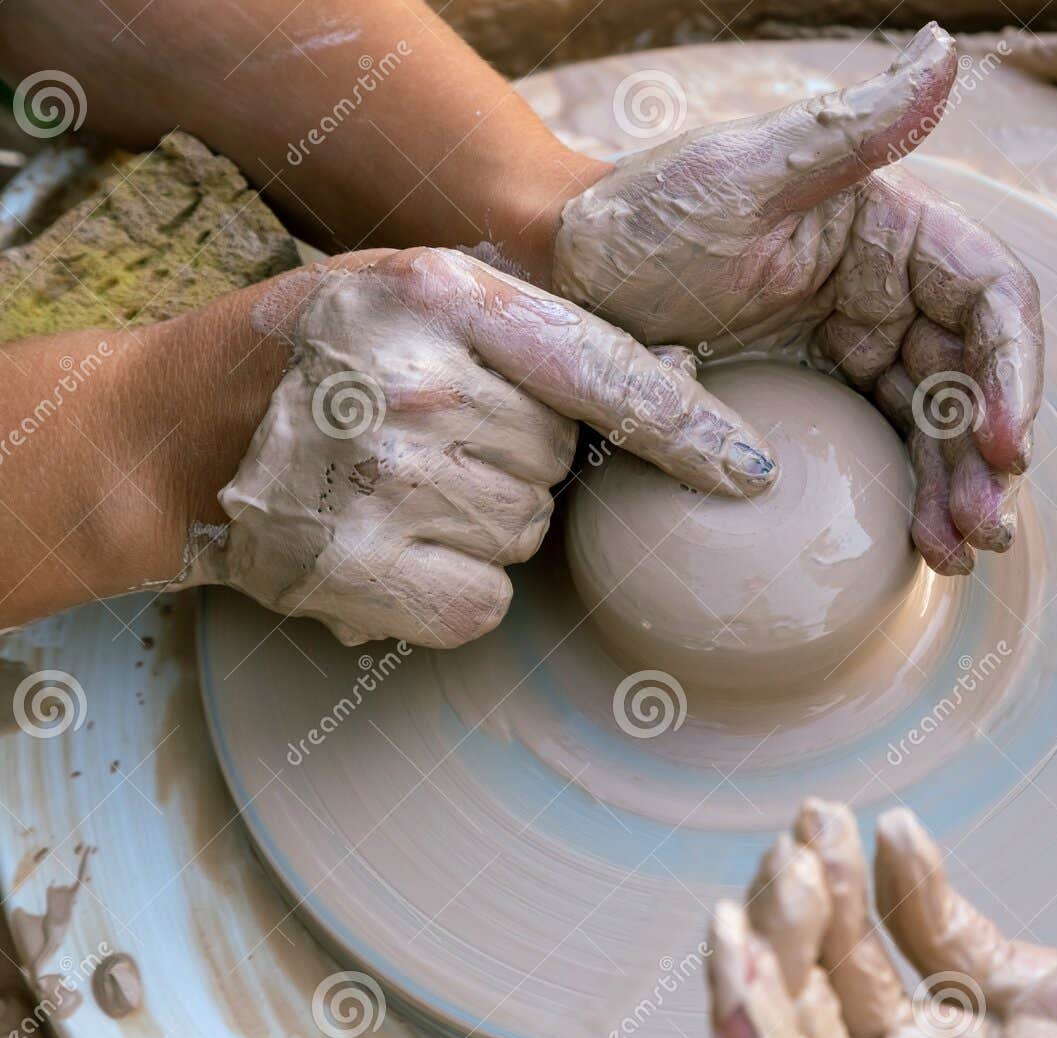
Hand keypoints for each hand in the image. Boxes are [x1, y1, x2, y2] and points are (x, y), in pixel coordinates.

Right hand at [185, 247, 774, 648]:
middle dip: (518, 457)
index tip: (748, 473)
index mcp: (445, 297)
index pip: (604, 373)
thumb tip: (683, 371)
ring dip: (482, 519)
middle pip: (561, 462)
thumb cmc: (324, 349)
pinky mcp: (360, 569)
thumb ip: (537, 323)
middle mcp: (420, 386)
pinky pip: (482, 601)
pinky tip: (394, 545)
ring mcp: (387, 482)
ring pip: (526, 532)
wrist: (180, 425)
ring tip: (401, 483)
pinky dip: (451, 587)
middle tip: (433, 437)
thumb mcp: (421, 290)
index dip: (687, 429)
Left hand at [552, 24, 1043, 574]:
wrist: (565, 278)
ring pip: (936, 424)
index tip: (1002, 441)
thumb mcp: (743, 169)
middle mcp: (889, 286)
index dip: (1012, 371)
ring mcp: (858, 345)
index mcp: (892, 228)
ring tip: (962, 551)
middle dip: (988, 454)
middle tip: (983, 526)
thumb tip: (944, 50)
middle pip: (973, 376)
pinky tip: (920, 543)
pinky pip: (885, 448)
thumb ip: (849, 126)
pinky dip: (909, 496)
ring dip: (960, 488)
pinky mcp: (822, 394)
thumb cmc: (644, 211)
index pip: (991, 298)